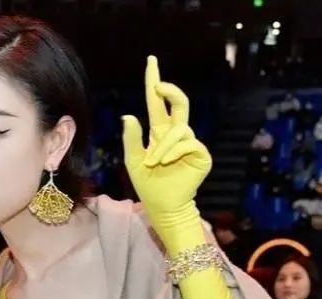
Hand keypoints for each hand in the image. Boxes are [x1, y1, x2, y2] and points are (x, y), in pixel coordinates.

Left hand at [122, 56, 211, 252]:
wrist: (162, 205)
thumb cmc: (148, 184)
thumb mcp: (132, 161)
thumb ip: (131, 139)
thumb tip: (128, 115)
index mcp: (159, 133)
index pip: (158, 103)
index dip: (155, 83)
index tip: (151, 62)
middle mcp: (176, 134)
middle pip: (180, 102)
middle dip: (170, 90)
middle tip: (158, 85)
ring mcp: (190, 144)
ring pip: (179, 129)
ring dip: (162, 145)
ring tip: (152, 162)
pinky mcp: (201, 155)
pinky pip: (188, 143)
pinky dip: (173, 152)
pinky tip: (165, 163)